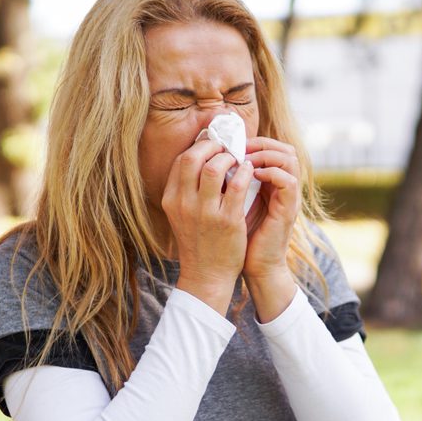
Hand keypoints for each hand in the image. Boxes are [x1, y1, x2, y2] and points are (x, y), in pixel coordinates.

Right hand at [161, 139, 255, 311]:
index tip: (213, 145)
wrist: (206, 274)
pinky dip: (245, 172)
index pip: (181, 160)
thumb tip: (202, 158)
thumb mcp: (182, 214)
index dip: (199, 146)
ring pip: (213, 168)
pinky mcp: (226, 220)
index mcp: (171, 199)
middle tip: (227, 148)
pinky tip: (250, 170)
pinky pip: (236, 185)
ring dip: (229, 157)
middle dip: (212, 146)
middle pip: (192, 157)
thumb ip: (187, 189)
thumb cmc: (198, 240)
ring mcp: (204, 212)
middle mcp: (184, 203)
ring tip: (238, 160)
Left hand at [242, 137, 301, 281]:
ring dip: (266, 154)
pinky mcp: (288, 211)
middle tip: (239, 148)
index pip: (274, 148)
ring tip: (244, 159)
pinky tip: (251, 176)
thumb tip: (208, 161)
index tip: (232, 144)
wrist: (255, 267)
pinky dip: (270, 173)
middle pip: (286, 149)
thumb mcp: (232, 204)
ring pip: (290, 159)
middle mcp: (284, 188)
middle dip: (261, 143)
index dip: (255, 141)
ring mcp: (288, 198)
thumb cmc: (239, 238)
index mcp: (272, 184)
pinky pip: (288, 181)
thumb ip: (229, 183)